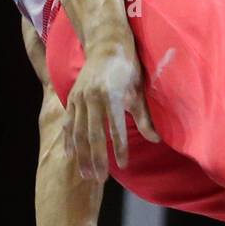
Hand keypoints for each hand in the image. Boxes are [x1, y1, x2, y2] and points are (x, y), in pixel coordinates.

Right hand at [63, 39, 159, 181]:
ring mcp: (79, 99)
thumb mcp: (138, 92)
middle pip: (93, 135)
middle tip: (100, 179)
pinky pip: (68, 123)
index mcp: (112, 96)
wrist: (105, 45)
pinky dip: (69, 140)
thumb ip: (144, 118)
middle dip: (97, 159)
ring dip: (82, 156)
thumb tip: (156, 140)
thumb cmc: (127, 69)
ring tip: (86, 175)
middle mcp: (93, 98)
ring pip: (79, 132)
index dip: (119, 148)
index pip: (115, 128)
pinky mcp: (71, 98)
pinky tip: (70, 156)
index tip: (123, 165)